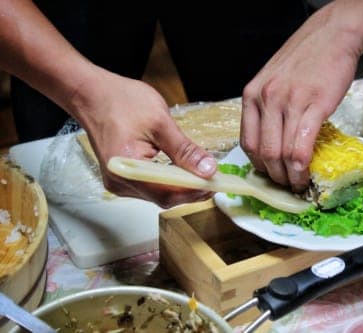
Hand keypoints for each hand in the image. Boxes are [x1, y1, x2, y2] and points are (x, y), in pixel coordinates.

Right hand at [71, 68, 216, 208]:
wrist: (91, 93)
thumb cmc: (119, 101)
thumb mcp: (160, 122)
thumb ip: (185, 150)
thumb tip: (208, 169)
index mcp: (127, 168)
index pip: (167, 193)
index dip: (194, 192)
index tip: (215, 185)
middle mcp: (120, 181)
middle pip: (163, 197)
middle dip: (190, 191)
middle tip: (213, 180)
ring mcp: (119, 181)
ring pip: (157, 194)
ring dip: (180, 187)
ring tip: (202, 176)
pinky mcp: (121, 176)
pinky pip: (149, 186)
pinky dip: (168, 182)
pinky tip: (182, 173)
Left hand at [240, 6, 361, 192]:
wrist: (331, 36)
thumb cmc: (303, 60)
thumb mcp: (272, 81)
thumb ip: (267, 109)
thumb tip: (271, 143)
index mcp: (252, 96)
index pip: (247, 142)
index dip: (258, 166)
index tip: (269, 176)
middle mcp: (266, 99)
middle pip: (264, 152)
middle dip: (275, 177)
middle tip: (286, 185)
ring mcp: (289, 102)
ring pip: (282, 152)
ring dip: (290, 176)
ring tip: (298, 183)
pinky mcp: (314, 104)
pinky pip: (303, 144)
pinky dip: (303, 165)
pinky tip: (307, 172)